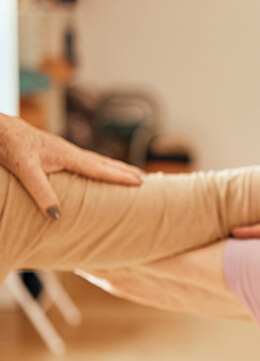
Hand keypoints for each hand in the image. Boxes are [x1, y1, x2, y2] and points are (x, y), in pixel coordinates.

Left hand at [0, 113, 142, 218]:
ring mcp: (63, 150)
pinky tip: (97, 168)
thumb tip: (57, 215)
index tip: (140, 182)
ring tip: (128, 172)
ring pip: (96, 160)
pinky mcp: (56, 151)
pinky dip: (99, 165)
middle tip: (144, 179)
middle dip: (124, 171)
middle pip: (104, 162)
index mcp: (68, 156)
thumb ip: (41, 192)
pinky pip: (85, 160)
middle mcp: (70, 151)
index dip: (121, 176)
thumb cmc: (9, 144)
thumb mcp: (25, 170)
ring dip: (113, 167)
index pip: (101, 168)